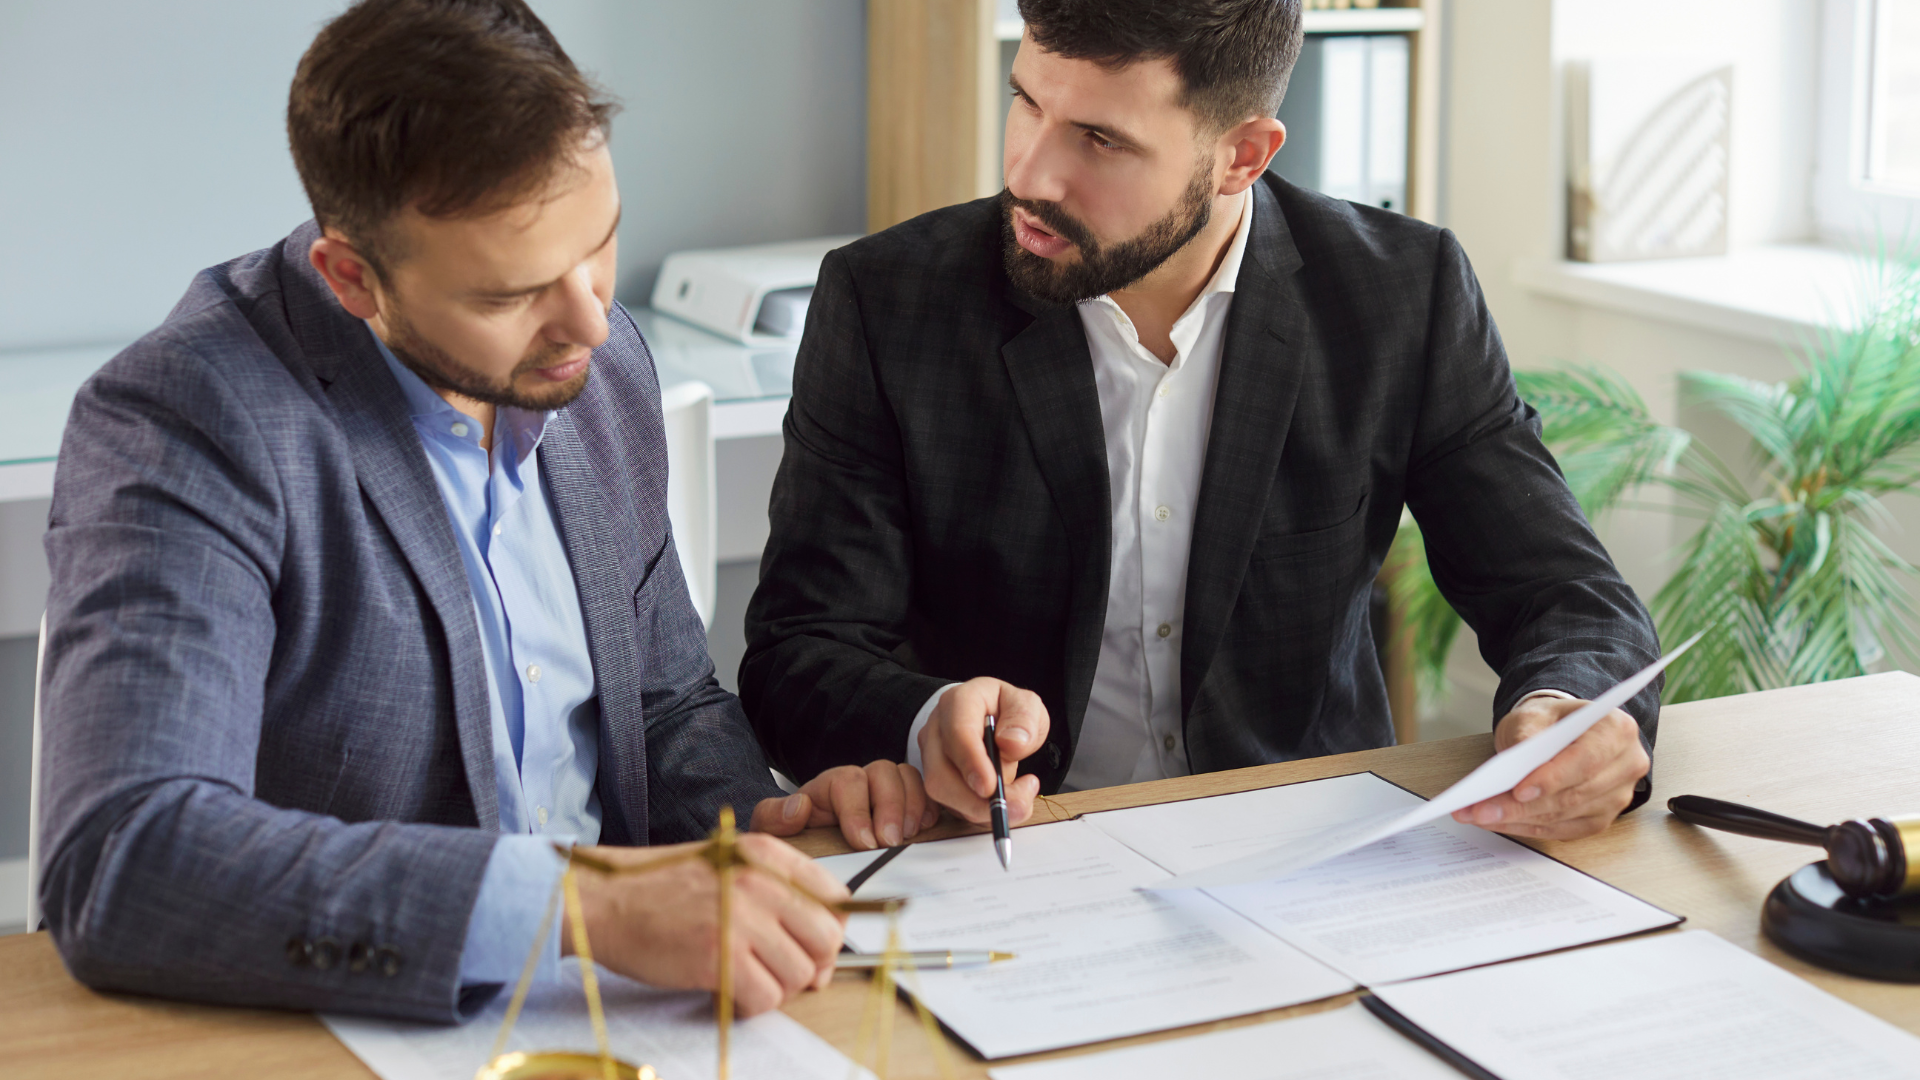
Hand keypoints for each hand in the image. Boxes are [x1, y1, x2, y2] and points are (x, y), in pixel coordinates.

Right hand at [563, 835, 849, 1015]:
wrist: (607, 900)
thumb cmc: (663, 888)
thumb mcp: (730, 866)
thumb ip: (776, 889)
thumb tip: (822, 937)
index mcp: (767, 855)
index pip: (836, 896)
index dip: (830, 931)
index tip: (814, 947)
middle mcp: (761, 882)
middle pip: (827, 939)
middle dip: (813, 965)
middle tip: (786, 973)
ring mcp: (741, 918)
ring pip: (799, 973)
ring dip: (778, 987)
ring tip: (747, 978)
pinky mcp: (719, 957)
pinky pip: (766, 997)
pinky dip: (752, 1004)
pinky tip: (730, 992)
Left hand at [750, 761, 935, 850]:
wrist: (810, 853)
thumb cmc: (796, 841)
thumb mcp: (772, 831)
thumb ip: (773, 816)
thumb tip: (798, 807)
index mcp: (828, 787)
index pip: (847, 781)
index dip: (858, 810)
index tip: (864, 842)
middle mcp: (860, 782)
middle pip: (883, 772)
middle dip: (890, 806)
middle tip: (891, 842)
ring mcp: (885, 792)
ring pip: (908, 777)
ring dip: (913, 805)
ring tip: (909, 836)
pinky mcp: (906, 806)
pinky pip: (926, 792)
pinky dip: (930, 808)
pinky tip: (924, 830)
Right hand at [918, 677, 1046, 825]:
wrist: (989, 718)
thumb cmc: (1005, 711)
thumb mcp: (1026, 704)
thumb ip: (1024, 719)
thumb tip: (1012, 743)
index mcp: (959, 702)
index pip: (957, 732)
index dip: (972, 762)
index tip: (990, 786)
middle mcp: (937, 730)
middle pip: (941, 774)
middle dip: (977, 802)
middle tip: (1018, 806)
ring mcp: (931, 757)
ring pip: (943, 795)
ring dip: (982, 809)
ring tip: (1019, 801)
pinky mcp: (935, 780)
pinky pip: (950, 806)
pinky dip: (979, 814)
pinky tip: (1002, 805)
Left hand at [1452, 695, 1649, 840]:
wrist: (1563, 731)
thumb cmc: (1551, 721)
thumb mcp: (1533, 714)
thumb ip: (1527, 734)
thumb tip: (1515, 766)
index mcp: (1616, 729)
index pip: (1586, 759)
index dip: (1553, 778)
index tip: (1518, 790)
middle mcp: (1626, 765)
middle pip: (1573, 794)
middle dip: (1522, 806)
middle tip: (1480, 810)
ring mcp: (1617, 796)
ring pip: (1564, 816)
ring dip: (1518, 820)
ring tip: (1479, 815)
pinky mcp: (1601, 819)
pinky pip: (1562, 830)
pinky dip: (1527, 828)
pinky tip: (1499, 822)